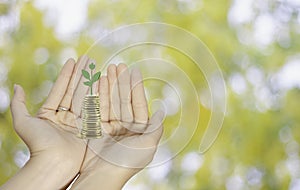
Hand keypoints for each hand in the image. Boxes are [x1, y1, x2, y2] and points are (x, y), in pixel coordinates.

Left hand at [1, 57, 92, 189]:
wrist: (53, 163)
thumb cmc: (37, 144)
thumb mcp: (23, 122)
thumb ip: (18, 104)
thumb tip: (16, 86)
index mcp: (51, 114)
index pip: (60, 89)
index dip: (66, 74)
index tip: (72, 60)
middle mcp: (66, 116)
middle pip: (75, 90)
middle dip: (81, 74)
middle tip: (88, 58)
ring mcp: (79, 122)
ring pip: (85, 96)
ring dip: (90, 80)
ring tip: (96, 65)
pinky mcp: (90, 128)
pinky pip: (94, 107)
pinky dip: (98, 94)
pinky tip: (102, 81)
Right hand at [71, 64, 164, 188]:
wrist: (102, 175)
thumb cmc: (127, 162)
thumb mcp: (147, 145)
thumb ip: (155, 128)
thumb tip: (161, 110)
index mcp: (139, 129)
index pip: (138, 104)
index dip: (136, 87)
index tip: (134, 71)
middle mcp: (126, 126)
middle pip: (124, 99)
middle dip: (122, 82)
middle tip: (119, 65)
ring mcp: (111, 126)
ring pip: (112, 100)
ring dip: (111, 85)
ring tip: (109, 68)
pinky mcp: (97, 127)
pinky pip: (99, 107)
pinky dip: (100, 94)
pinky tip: (100, 81)